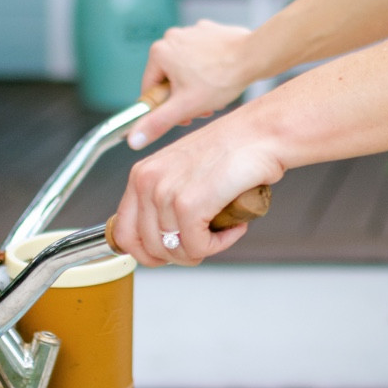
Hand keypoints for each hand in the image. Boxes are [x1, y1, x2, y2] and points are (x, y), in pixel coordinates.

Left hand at [114, 100, 285, 265]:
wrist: (263, 132)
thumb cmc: (234, 148)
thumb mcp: (183, 170)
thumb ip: (164, 198)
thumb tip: (162, 236)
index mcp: (141, 174)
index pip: (123, 233)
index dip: (147, 254)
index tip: (169, 254)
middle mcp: (147, 181)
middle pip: (148, 248)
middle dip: (180, 255)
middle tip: (205, 243)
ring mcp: (165, 192)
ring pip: (175, 251)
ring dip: (205, 248)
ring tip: (224, 230)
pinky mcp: (189, 204)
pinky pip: (198, 246)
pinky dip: (220, 244)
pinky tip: (234, 227)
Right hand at [130, 21, 254, 147]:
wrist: (255, 56)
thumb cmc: (221, 79)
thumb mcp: (185, 106)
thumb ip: (157, 122)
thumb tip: (132, 139)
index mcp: (159, 51)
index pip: (151, 89)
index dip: (165, 108)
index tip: (184, 116)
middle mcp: (172, 37)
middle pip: (169, 79)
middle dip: (184, 97)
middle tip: (203, 108)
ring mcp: (192, 31)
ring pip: (186, 68)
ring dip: (196, 86)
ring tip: (215, 94)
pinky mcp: (209, 31)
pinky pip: (202, 56)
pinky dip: (209, 68)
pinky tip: (222, 76)